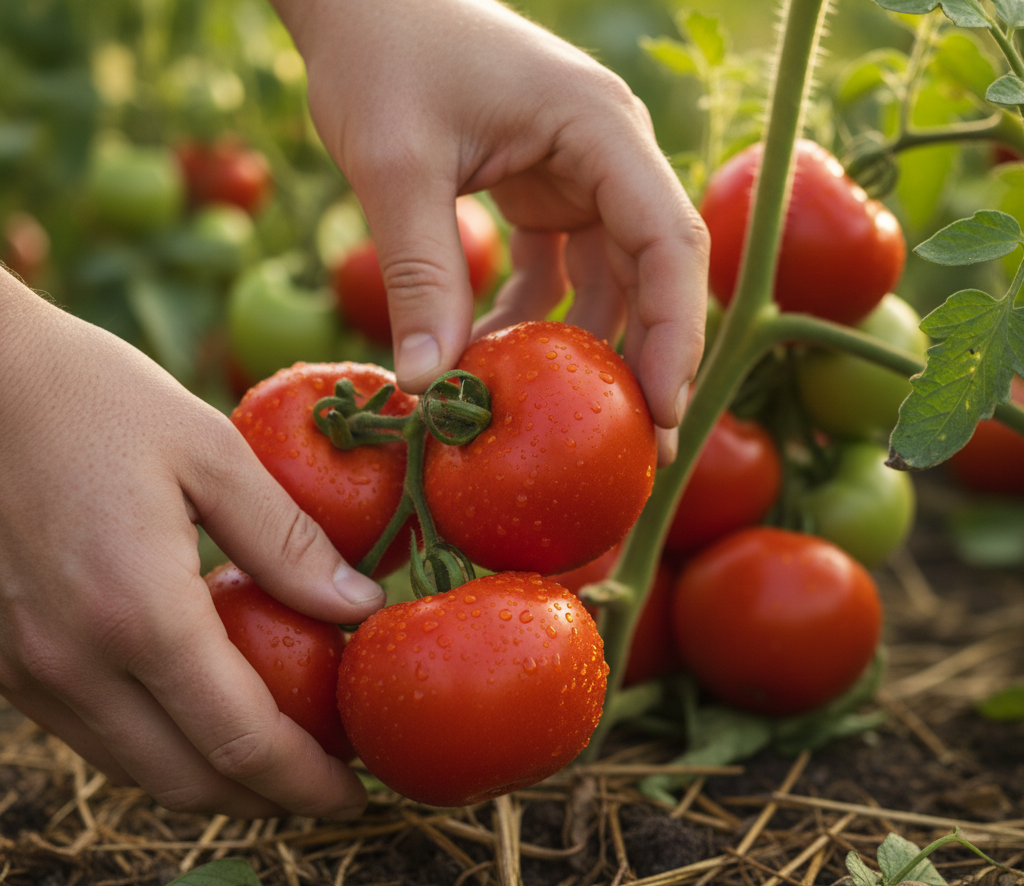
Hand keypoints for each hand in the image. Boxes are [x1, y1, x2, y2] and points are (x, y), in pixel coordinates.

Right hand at [0, 272, 382, 818]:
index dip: (306, 782)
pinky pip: (94, 733)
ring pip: (135, 768)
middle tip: (325, 787)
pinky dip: (158, 748)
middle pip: (188, 779)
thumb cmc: (92, 397)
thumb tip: (360, 606)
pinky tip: (199, 717)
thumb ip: (287, 541)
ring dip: (213, 781)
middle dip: (267, 799)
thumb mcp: (209, 451)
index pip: (242, 740)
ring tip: (275, 763)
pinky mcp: (3, 659)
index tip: (355, 795)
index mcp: (137, 614)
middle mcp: (73, 662)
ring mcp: (26, 669)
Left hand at [275, 0, 708, 462]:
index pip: (668, 244)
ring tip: (546, 416)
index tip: (662, 415)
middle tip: (635, 449)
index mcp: (600, 131)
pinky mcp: (545, 195)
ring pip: (610, 283)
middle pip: (654, 274)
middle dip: (644, 360)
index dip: (675, 335)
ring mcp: (580, 177)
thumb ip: (418, 273)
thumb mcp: (396, 164)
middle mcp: (609, 156)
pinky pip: (558, 275)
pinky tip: (484, 357)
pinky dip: (529, 321)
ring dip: (579, 349)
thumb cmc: (383, 52)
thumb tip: (427, 387)